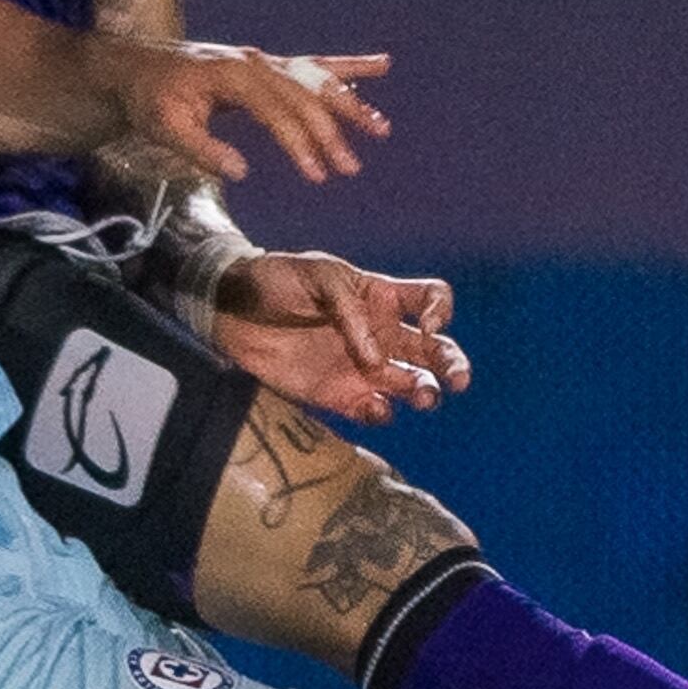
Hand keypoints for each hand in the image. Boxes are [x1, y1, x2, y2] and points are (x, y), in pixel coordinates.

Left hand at [114, 48, 388, 187]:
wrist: (138, 67)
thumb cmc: (151, 99)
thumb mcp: (165, 128)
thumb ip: (203, 150)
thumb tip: (242, 172)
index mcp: (231, 75)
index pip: (275, 111)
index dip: (298, 142)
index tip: (317, 173)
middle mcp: (255, 62)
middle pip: (303, 96)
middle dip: (330, 133)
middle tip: (350, 168)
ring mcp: (265, 61)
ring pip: (317, 80)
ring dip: (350, 104)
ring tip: (381, 129)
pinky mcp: (270, 65)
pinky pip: (316, 64)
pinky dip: (350, 66)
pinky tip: (382, 65)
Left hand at [212, 251, 467, 425]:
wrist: (231, 309)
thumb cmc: (277, 280)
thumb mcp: (317, 275)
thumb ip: (349, 310)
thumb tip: (375, 360)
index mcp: (381, 296)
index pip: (432, 298)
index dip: (441, 310)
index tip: (428, 323)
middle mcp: (381, 334)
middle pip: (435, 350)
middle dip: (452, 364)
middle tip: (456, 379)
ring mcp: (364, 367)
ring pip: (412, 384)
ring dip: (425, 392)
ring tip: (422, 396)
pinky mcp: (340, 395)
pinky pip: (374, 411)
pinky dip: (382, 413)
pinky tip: (375, 408)